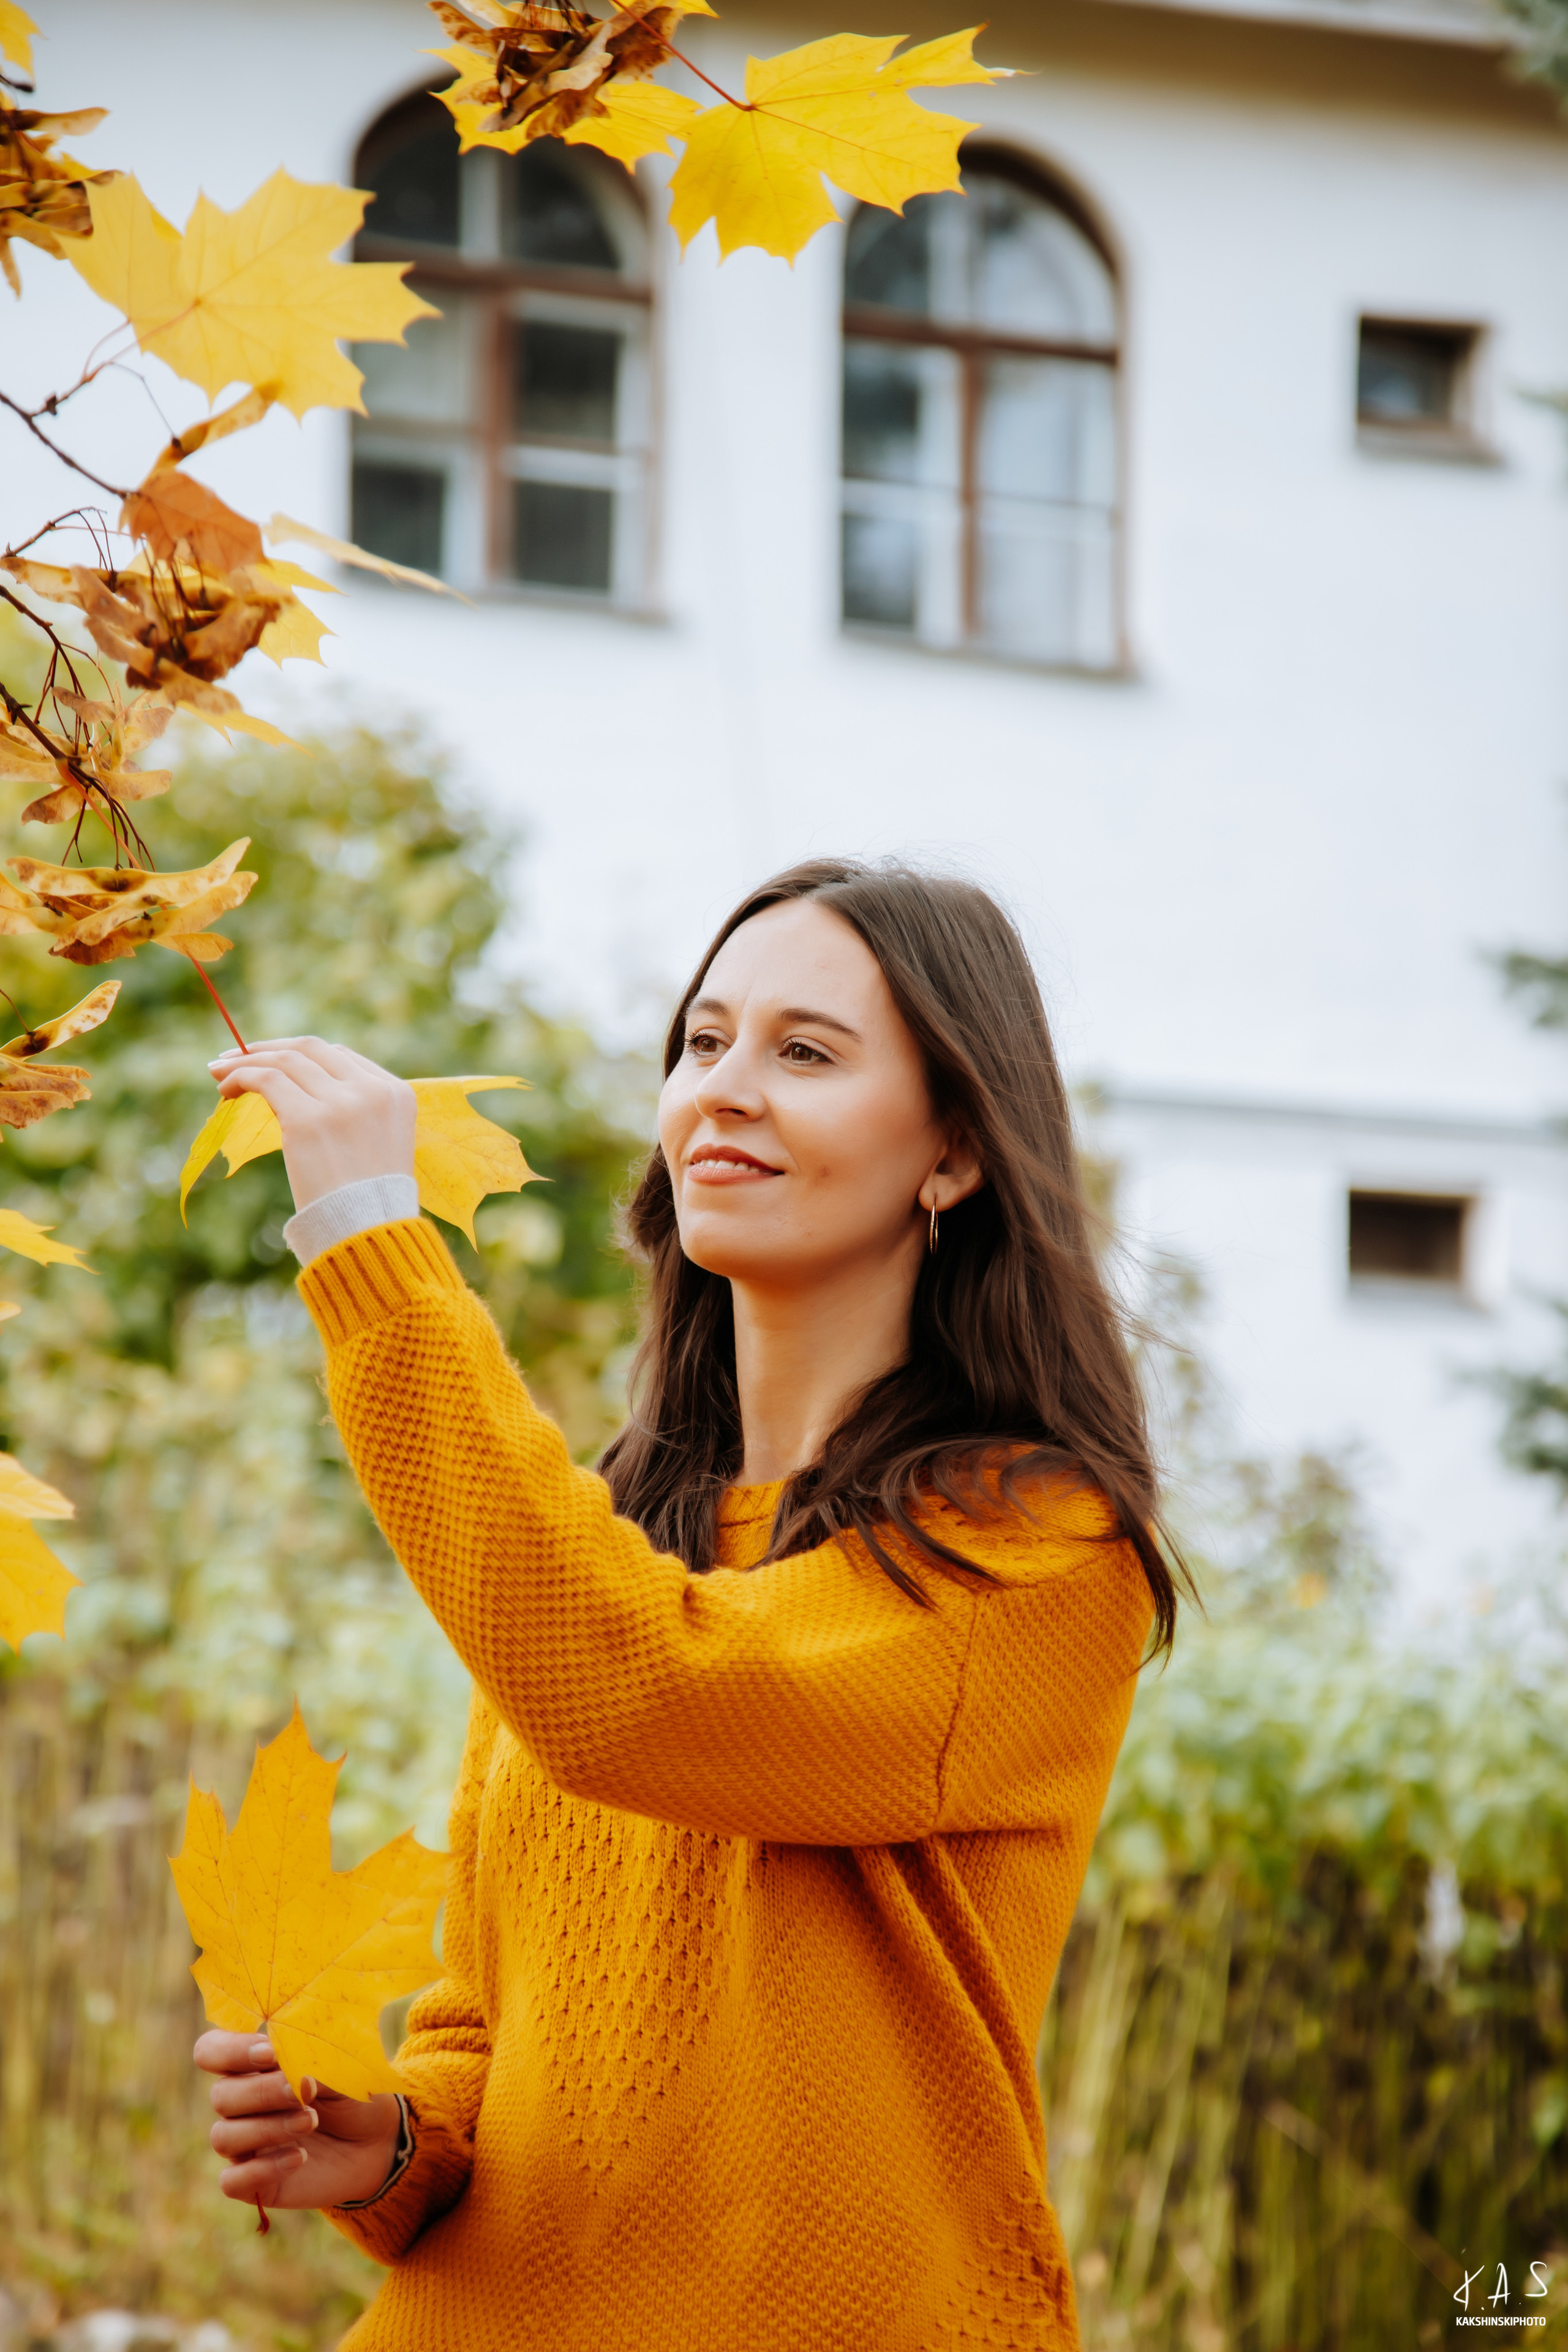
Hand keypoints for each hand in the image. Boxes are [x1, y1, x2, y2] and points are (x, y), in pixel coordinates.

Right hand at [196, 2030, 402, 2210]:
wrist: (375, 2142)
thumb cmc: (351, 2094)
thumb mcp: (340, 2072)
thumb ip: (314, 2067)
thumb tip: (298, 2078)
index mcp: (253, 2067)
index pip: (211, 2051)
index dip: (230, 2051)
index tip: (270, 2054)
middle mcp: (241, 2105)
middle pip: (221, 2096)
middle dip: (262, 2093)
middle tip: (304, 2093)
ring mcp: (245, 2145)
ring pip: (223, 2137)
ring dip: (266, 2129)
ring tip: (310, 2123)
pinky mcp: (253, 2181)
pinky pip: (231, 2181)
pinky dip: (261, 2170)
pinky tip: (299, 2158)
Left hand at [207, 1037, 414, 1212]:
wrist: (370, 1233)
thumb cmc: (370, 1202)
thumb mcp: (376, 1145)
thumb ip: (352, 1114)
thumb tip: (293, 1097)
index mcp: (396, 1093)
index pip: (340, 1057)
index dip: (300, 1054)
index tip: (273, 1060)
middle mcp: (371, 1090)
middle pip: (311, 1049)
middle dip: (271, 1048)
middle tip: (237, 1055)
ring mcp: (341, 1102)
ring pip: (284, 1060)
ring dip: (246, 1061)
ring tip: (219, 1072)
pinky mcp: (308, 1119)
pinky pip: (266, 1080)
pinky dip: (241, 1076)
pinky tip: (225, 1089)